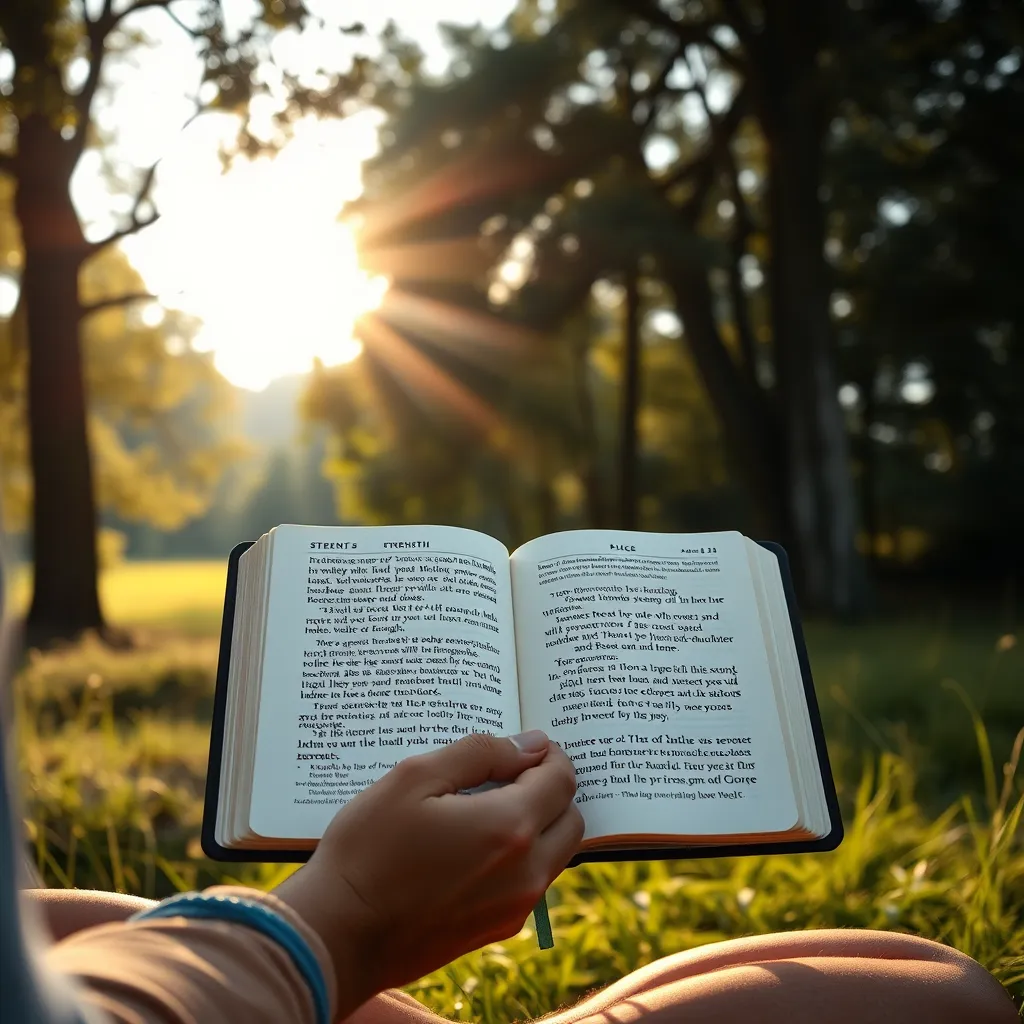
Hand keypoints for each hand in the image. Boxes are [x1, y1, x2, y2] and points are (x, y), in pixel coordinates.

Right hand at [274, 731, 582, 1009]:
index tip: (528, 744)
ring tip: (488, 804)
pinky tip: (474, 844)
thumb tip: (529, 745)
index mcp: (511, 828)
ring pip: (555, 854)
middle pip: (570, 818)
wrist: (336, 937)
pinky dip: (520, 855)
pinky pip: (529, 882)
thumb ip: (480, 753)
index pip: (561, 780)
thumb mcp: (415, 777)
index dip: (551, 754)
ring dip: (539, 823)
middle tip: (510, 771)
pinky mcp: (495, 930)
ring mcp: (514, 908)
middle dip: (551, 789)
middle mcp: (526, 873)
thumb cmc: (368, 851)